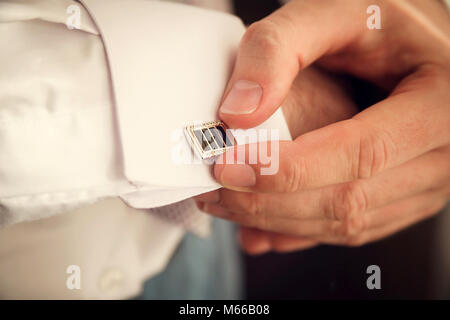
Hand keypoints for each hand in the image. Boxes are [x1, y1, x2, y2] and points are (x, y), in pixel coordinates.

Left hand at [196, 0, 449, 253]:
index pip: (360, 153)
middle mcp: (440, 154)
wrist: (406, 42)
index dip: (288, 168)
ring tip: (226, 205)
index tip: (227, 167)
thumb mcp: (333, 11)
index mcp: (438, 103)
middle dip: (269, 203)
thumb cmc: (377, 21)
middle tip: (213, 191)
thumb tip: (237, 113)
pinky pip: (350, 229)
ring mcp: (424, 183)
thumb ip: (278, 49)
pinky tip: (259, 228)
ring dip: (277, 221)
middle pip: (348, 200)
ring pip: (345, 224)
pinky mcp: (402, 197)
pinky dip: (300, 231)